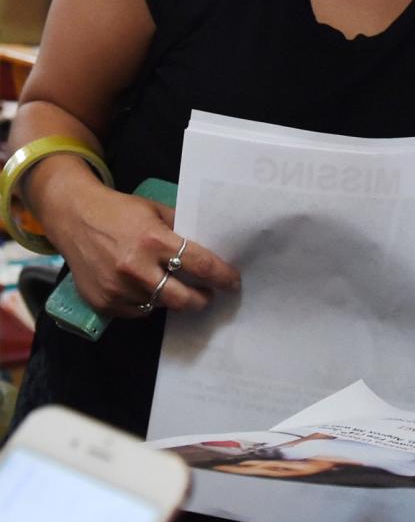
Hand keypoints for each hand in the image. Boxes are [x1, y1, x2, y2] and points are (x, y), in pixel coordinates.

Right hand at [42, 171, 239, 317]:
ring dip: (173, 299)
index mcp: (153, 240)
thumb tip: (208, 247)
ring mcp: (118, 289)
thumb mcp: (155, 210)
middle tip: (209, 295)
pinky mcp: (103, 303)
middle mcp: (136, 268)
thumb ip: (180, 229)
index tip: (233, 282)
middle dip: (202, 299)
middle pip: (183, 298)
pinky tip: (148, 289)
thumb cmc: (119, 211)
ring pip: (160, 306)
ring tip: (177, 288)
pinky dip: (148, 303)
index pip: (199, 265)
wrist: (74, 218)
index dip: (221, 276)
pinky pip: (137, 312)